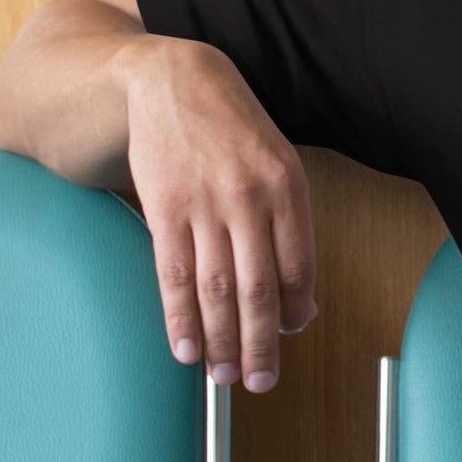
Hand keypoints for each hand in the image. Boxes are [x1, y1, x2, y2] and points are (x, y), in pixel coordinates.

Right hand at [123, 36, 318, 392]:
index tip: (287, 339)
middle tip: (260, 381)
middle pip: (258, 289)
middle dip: (259, 345)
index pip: (298, 267)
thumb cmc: (233, 129)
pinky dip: (180, 318)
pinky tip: (185, 348)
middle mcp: (249, 197)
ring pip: (216, 290)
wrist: (173, 80)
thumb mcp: (277, 163)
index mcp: (288, 187)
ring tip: (222, 376)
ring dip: (220, 342)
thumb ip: (289, 226)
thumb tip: (297, 301)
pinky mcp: (163, 207)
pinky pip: (174, 275)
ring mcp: (204, 203)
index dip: (293, 313)